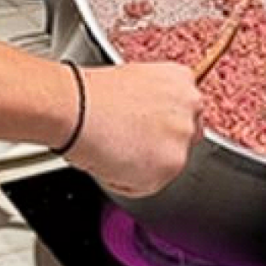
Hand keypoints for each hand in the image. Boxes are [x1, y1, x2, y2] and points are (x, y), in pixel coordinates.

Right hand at [66, 62, 203, 197]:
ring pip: (166, 165)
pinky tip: (110, 161)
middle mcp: (190, 109)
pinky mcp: (169, 167)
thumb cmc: (89, 93)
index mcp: (182, 81)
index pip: (187, 112)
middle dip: (158, 145)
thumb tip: (150, 121)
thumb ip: (154, 102)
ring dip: (143, 165)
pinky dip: (129, 181)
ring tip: (113, 149)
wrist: (75, 107)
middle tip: (128, 142)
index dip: (161, 125)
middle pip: (182, 140)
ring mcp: (181, 139)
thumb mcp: (133, 82)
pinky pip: (149, 185)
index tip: (145, 129)